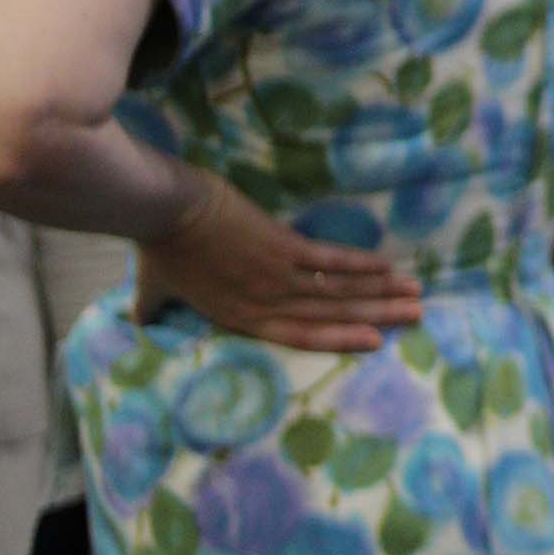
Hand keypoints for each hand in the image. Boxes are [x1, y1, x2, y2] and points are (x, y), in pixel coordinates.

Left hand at [136, 172, 422, 351]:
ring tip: (413, 293)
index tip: (376, 341)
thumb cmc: (159, 250)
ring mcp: (276, 275)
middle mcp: (265, 302)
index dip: (340, 340)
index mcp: (239, 318)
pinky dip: (360, 264)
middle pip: (331, 315)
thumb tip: (138, 323)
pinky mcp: (282, 246)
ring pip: (339, 290)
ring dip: (380, 291)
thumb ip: (153, 309)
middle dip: (378, 315)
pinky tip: (388, 265)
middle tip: (415, 316)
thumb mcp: (153, 290)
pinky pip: (330, 260)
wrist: (166, 212)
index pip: (299, 336)